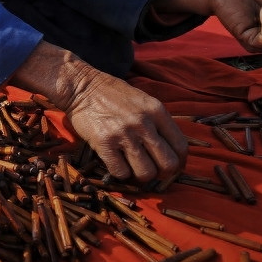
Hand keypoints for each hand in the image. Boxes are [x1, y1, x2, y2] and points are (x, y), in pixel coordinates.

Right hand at [8, 42, 186, 182]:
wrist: (80, 86)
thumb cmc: (112, 94)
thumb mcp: (143, 100)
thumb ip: (158, 122)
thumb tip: (170, 149)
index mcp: (157, 111)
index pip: (180, 147)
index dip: (179, 163)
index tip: (171, 167)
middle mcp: (144, 123)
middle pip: (168, 164)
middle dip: (162, 173)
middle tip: (152, 170)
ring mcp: (124, 134)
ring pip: (146, 173)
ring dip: (140, 176)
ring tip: (132, 167)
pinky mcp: (104, 143)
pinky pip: (121, 172)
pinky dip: (120, 173)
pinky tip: (116, 163)